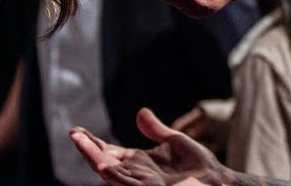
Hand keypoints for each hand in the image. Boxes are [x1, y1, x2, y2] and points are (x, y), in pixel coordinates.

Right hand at [71, 108, 229, 185]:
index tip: (77, 131)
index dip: (93, 143)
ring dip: (94, 158)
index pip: (110, 152)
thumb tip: (140, 112)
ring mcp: (141, 183)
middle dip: (88, 149)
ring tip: (80, 143)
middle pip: (105, 162)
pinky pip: (127, 183)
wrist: (217, 180)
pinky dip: (114, 175)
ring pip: (111, 172)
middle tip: (73, 134)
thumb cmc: (198, 164)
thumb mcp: (174, 140)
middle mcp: (136, 174)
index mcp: (139, 163)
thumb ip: (155, 129)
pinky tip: (102, 165)